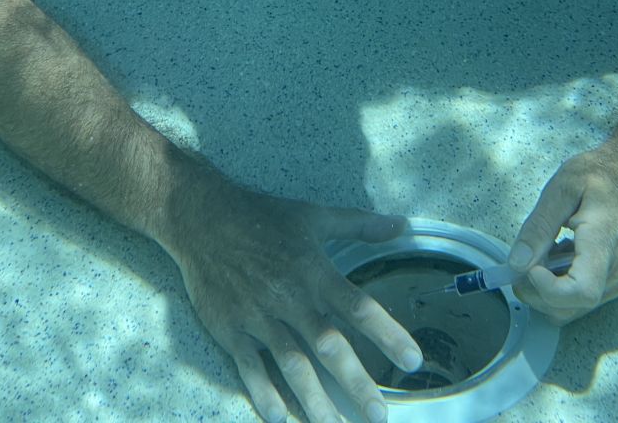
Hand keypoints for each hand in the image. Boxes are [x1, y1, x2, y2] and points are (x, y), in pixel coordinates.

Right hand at [167, 166, 422, 422]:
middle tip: (378, 415)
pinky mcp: (230, 327)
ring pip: (291, 364)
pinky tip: (279, 416)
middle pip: (328, 345)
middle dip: (355, 383)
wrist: (204, 218)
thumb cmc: (264, 217)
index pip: (358, 307)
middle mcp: (289, 297)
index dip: (386, 333)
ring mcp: (258, 315)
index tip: (413, 360)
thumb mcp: (315, 215)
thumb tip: (403, 225)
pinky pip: (249, 366)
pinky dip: (263, 392)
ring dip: (315, 399)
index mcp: (314, 270)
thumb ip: (360, 224)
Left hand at [507, 142, 617, 324]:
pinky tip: (557, 258)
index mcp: (604, 241)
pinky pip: (586, 298)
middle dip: (538, 295)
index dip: (548, 290)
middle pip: (574, 306)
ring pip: (578, 307)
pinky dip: (563, 287)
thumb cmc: (602, 173)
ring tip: (540, 255)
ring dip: (548, 292)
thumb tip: (517, 263)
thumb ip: (540, 226)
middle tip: (518, 267)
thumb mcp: (563, 187)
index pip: (582, 290)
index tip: (528, 268)